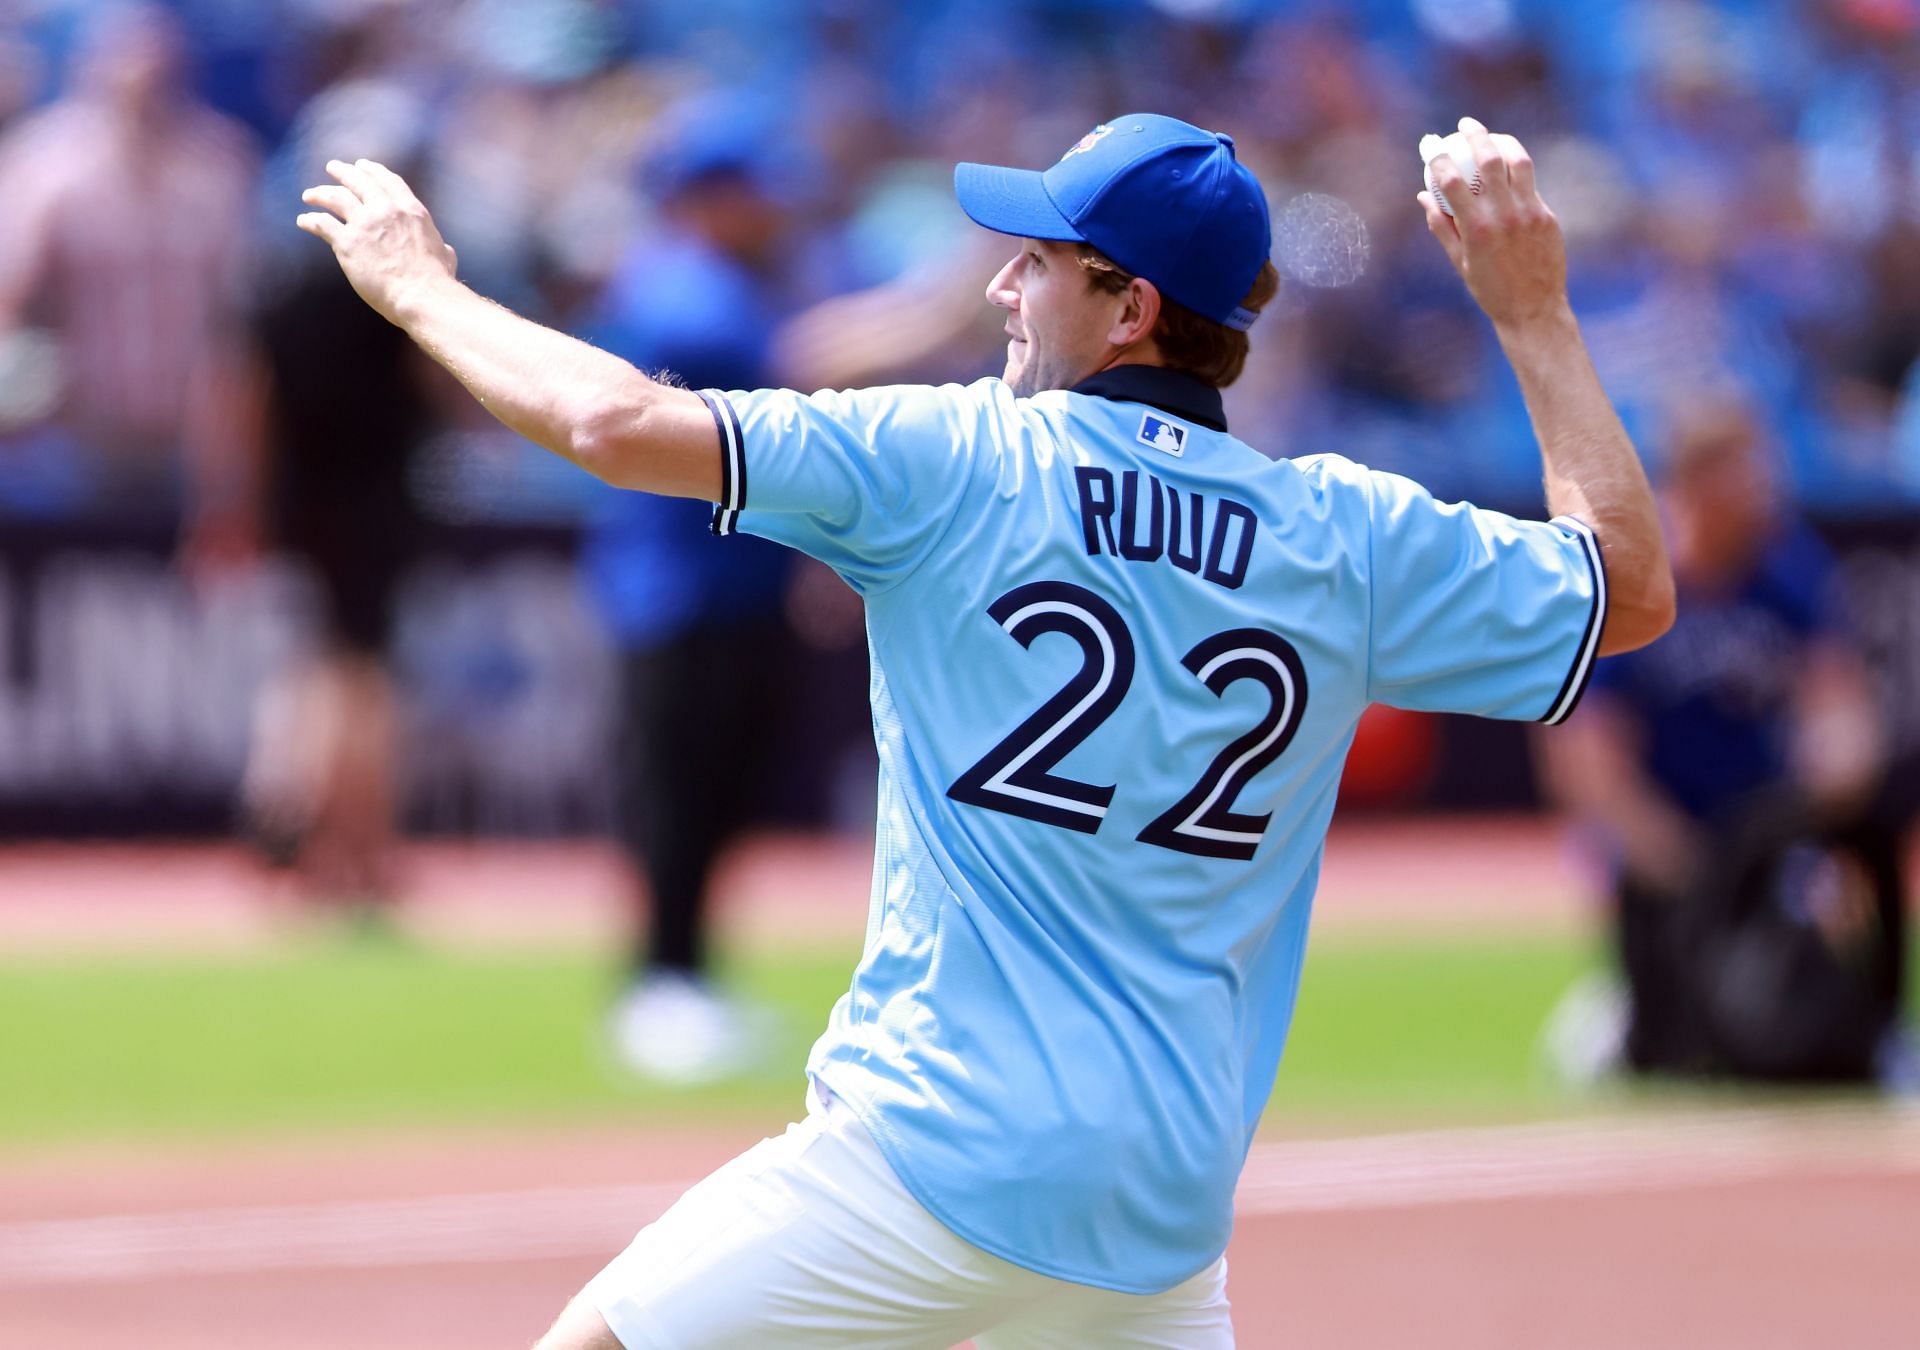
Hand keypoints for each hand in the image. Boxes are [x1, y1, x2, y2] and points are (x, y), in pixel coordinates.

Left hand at [296, 159, 457, 325]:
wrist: (421, 295)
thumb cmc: (436, 281)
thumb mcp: (445, 255)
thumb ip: (442, 247)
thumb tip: (447, 251)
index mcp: (410, 210)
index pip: (388, 180)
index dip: (372, 171)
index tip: (362, 166)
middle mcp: (386, 210)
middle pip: (359, 181)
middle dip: (344, 172)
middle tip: (333, 168)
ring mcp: (365, 224)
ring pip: (335, 197)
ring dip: (320, 193)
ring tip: (310, 195)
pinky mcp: (347, 243)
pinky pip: (322, 224)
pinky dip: (311, 221)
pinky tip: (304, 221)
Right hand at [1418, 118, 1567, 331]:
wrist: (1533, 309)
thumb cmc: (1489, 289)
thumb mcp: (1459, 261)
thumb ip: (1441, 226)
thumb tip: (1423, 197)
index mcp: (1476, 228)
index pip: (1451, 181)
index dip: (1437, 157)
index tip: (1430, 143)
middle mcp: (1504, 215)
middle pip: (1489, 159)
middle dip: (1474, 135)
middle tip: (1464, 125)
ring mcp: (1529, 213)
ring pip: (1518, 162)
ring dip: (1502, 142)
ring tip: (1492, 136)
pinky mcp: (1547, 216)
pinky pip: (1531, 184)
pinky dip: (1517, 170)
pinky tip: (1509, 166)